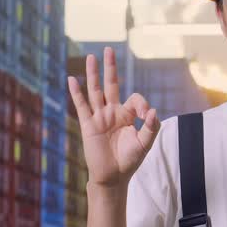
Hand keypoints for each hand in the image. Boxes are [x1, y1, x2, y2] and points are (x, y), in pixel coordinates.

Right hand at [67, 47, 159, 187]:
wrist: (113, 177)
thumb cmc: (130, 160)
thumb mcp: (145, 144)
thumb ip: (151, 127)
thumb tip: (154, 110)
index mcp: (127, 115)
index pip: (134, 98)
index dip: (142, 103)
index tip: (147, 114)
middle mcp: (112, 112)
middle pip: (111, 85)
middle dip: (110, 68)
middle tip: (109, 49)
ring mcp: (99, 117)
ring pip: (95, 91)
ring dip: (93, 74)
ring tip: (91, 56)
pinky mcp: (88, 125)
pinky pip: (82, 106)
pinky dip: (76, 93)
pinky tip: (72, 79)